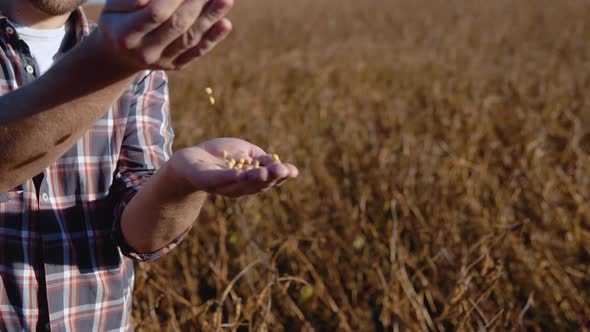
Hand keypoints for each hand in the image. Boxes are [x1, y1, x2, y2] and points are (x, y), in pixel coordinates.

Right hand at [95, 0, 233, 70]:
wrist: (119, 54)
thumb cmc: (118, 18)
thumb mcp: (115, 5)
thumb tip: (146, 0)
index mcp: (126, 34)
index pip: (156, 13)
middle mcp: (145, 51)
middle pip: (177, 26)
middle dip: (196, 3)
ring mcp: (163, 61)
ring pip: (190, 38)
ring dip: (211, 18)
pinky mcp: (176, 65)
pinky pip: (197, 52)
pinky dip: (213, 38)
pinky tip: (226, 23)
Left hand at [169, 138, 298, 196]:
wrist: (190, 159)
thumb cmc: (219, 155)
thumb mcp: (244, 152)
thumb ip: (259, 157)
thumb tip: (276, 162)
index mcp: (252, 179)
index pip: (270, 178)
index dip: (282, 175)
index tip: (293, 170)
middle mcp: (241, 186)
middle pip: (260, 183)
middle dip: (272, 177)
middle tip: (283, 170)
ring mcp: (224, 186)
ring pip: (243, 184)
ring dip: (255, 179)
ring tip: (266, 172)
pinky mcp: (207, 181)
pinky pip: (220, 180)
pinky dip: (230, 178)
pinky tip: (240, 174)